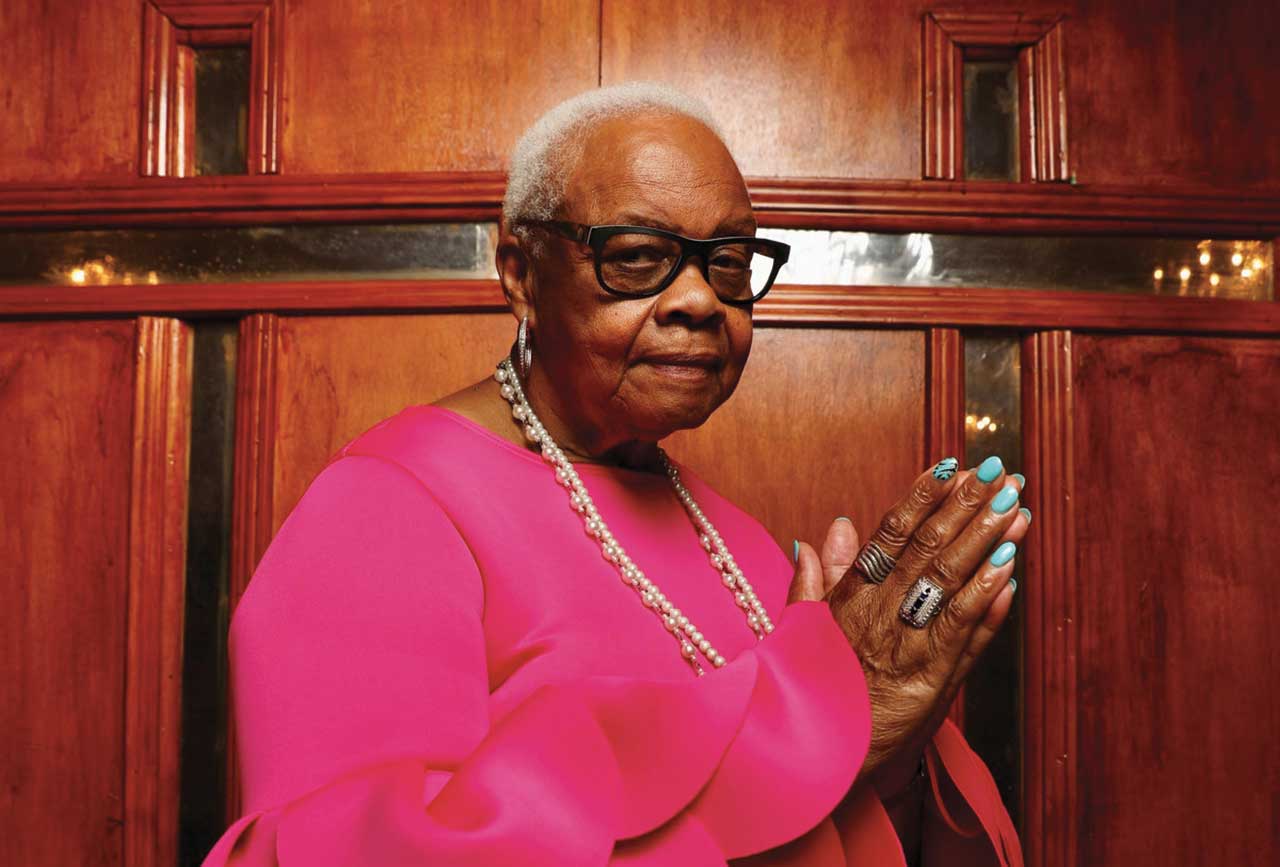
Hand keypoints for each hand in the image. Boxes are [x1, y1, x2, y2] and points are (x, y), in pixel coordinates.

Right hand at [787, 457, 1029, 795]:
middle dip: (965, 506)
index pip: (890, 535)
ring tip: (1015, 506)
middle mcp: (879, 615)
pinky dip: (987, 600)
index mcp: (851, 598)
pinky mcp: (931, 683)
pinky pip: (961, 634)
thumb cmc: (817, 694)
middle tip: (998, 471)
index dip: (922, 497)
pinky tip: (1010, 570)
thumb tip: (832, 529)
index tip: (951, 463)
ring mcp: (907, 646)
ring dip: (985, 541)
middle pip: (927, 549)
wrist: (818, 761)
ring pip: (949, 582)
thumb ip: (819, 580)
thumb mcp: (806, 631)